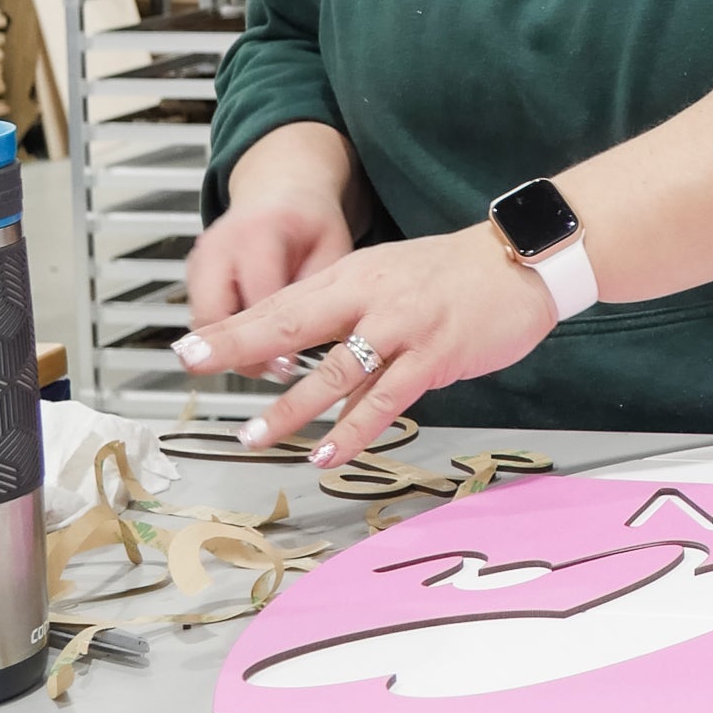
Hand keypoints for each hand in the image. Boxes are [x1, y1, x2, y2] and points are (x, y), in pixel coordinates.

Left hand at [173, 226, 559, 463]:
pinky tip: (326, 453)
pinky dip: (352, 429)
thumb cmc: (459, 273)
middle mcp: (372, 296)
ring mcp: (402, 327)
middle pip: (293, 323)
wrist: (522, 259)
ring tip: (253, 434)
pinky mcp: (433, 356)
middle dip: (239, 346)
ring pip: (334, 370)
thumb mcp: (393, 274)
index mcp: (356, 274)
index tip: (190, 346)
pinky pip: (384, 399)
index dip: (235, 326)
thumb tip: (304, 349)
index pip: (284, 301)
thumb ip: (350, 309)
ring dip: (290, 407)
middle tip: (194, 364)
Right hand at [185, 187, 355, 362]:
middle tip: (270, 373)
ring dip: (229, 347)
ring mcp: (201, 259)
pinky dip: (224, 335)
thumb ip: (321, 291)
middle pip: (213, 315)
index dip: (271, 339)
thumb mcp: (333, 249)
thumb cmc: (312, 221)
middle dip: (238, 352)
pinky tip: (253, 344)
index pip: (258, 298)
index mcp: (258, 234)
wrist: (282, 192)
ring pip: (202, 321)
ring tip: (265, 362)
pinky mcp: (193, 273)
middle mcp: (220, 245)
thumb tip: (316, 340)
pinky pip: (202, 315)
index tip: (287, 367)